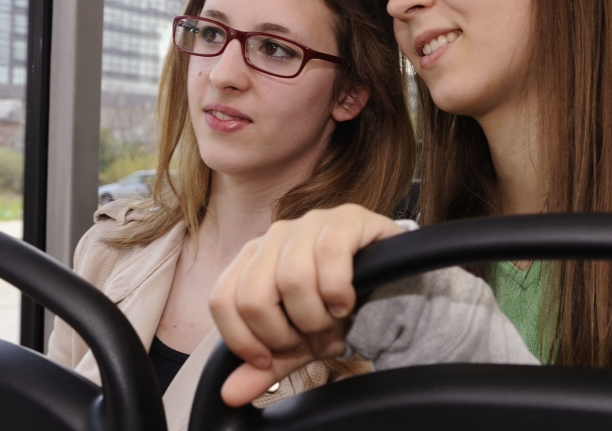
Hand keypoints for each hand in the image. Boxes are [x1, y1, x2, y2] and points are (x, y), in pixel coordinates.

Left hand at [209, 204, 407, 405]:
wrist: (389, 286)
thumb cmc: (335, 310)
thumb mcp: (298, 342)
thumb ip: (264, 366)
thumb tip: (230, 394)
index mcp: (253, 259)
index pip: (222, 300)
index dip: (243, 339)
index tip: (268, 358)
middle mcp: (274, 235)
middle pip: (253, 296)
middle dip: (283, 333)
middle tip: (308, 336)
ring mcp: (309, 222)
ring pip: (292, 279)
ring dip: (315, 315)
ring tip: (332, 318)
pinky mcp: (345, 218)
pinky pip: (330, 254)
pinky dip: (338, 290)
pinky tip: (347, 302)